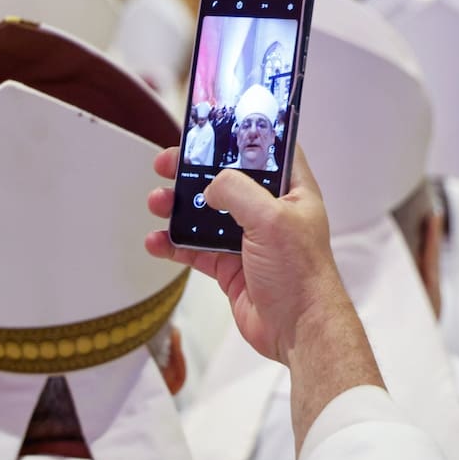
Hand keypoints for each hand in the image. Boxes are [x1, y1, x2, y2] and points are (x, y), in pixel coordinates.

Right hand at [146, 146, 345, 364]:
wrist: (299, 330)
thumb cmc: (302, 275)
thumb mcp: (271, 219)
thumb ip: (237, 191)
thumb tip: (210, 185)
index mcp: (290, 193)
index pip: (267, 151)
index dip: (240, 137)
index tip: (210, 130)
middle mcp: (269, 212)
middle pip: (226, 180)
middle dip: (193, 172)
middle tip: (167, 165)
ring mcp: (248, 240)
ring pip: (205, 214)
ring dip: (177, 208)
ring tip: (157, 203)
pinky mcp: (230, 267)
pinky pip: (195, 249)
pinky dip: (173, 245)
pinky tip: (157, 242)